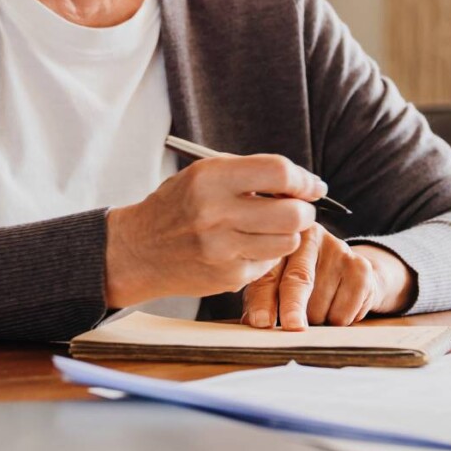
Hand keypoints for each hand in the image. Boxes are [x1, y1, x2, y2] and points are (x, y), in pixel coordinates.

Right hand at [105, 154, 323, 306]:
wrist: (138, 250)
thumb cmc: (176, 206)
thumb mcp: (203, 174)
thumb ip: (249, 173)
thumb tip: (301, 182)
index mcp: (211, 178)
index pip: (278, 173)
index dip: (304, 179)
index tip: (312, 185)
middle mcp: (217, 214)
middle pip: (293, 213)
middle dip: (304, 210)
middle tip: (298, 208)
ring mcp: (223, 249)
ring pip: (288, 242)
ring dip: (289, 234)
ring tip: (271, 227)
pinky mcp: (228, 277)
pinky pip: (269, 263)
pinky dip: (267, 253)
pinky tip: (248, 245)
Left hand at [240, 227, 413, 329]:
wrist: (348, 275)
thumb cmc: (301, 282)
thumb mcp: (275, 285)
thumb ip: (261, 300)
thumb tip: (252, 323)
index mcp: (281, 241)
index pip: (269, 274)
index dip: (263, 300)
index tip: (261, 322)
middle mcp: (310, 237)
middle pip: (299, 279)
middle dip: (293, 307)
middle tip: (291, 327)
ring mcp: (338, 249)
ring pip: (322, 301)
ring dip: (316, 319)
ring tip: (317, 310)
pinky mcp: (360, 267)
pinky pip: (346, 309)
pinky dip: (338, 320)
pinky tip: (337, 307)